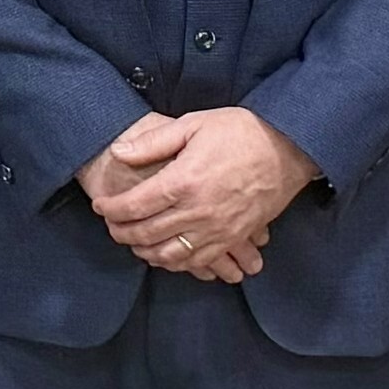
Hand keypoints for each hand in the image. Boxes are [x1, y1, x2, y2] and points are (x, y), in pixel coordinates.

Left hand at [88, 109, 309, 281]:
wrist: (288, 149)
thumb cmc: (241, 132)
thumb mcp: (194, 125)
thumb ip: (153, 142)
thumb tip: (119, 152)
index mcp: (183, 182)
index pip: (134, 206)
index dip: (111, 209)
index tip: (100, 206)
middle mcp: (197, 212)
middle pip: (146, 234)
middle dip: (121, 233)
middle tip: (111, 226)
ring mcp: (216, 230)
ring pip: (169, 255)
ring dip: (145, 252)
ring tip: (134, 242)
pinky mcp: (233, 238)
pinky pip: (198, 262)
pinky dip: (176, 263)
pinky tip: (166, 254)